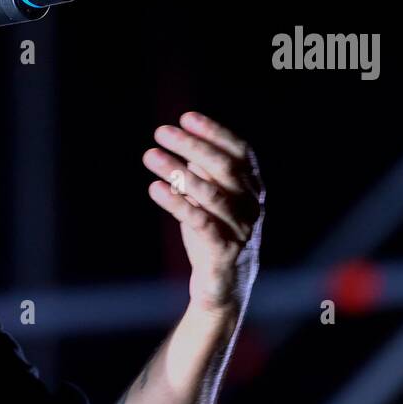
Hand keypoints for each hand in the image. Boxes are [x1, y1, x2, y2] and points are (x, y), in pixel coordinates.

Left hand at [142, 111, 264, 316]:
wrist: (224, 285)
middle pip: (224, 167)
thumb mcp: (210, 199)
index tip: (186, 117)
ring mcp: (241, 228)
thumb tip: (182, 139)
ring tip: (150, 155)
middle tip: (160, 132)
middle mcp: (252, 204)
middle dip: (192, 145)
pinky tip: (154, 188)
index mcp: (252, 187)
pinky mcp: (223, 251)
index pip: (239, 151)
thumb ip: (203, 172)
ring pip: (211, 194)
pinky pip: (200, 222)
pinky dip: (176, 202)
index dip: (214, 132)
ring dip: (177, 171)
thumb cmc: (214, 233)